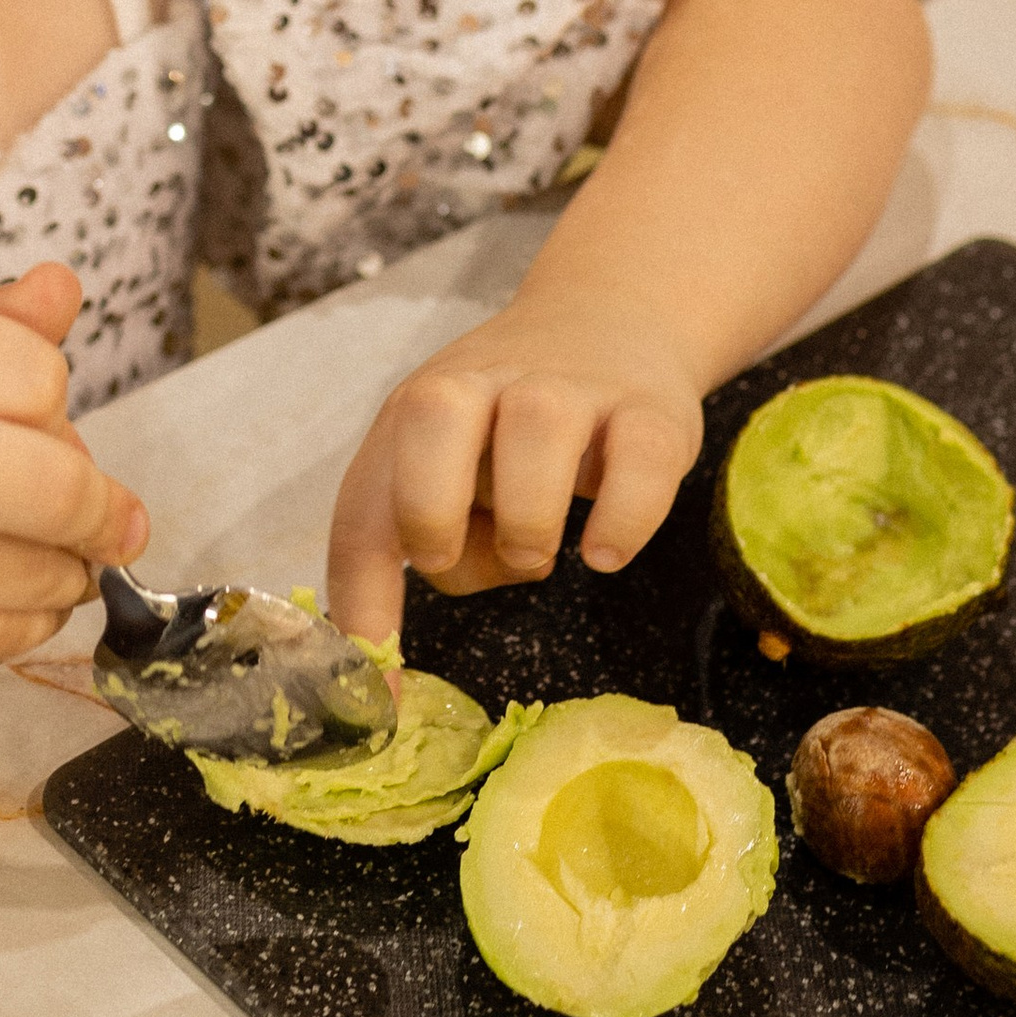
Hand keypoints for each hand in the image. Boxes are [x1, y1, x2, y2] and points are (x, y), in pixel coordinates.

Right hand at [0, 261, 146, 691]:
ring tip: (43, 553)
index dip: (54, 399)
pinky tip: (2, 594)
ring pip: (43, 571)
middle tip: (110, 516)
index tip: (40, 420)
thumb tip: (63, 288)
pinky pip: (7, 637)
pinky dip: (30, 618)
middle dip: (101, 506)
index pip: (37, 373)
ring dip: (68, 567)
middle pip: (58, 483)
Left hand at [326, 289, 704, 643]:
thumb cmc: (510, 425)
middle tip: (456, 560)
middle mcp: (483, 384)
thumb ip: (422, 538)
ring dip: (528, 520)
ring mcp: (569, 388)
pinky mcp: (650, 407)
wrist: (614, 321)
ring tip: (539, 552)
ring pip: (536, 429)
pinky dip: (621, 519)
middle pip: (429, 415)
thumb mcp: (450, 466)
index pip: (367, 506)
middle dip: (431, 510)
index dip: (365, 608)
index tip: (379, 696)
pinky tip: (605, 552)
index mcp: (417, 412)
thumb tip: (384, 664)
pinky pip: (638, 458)